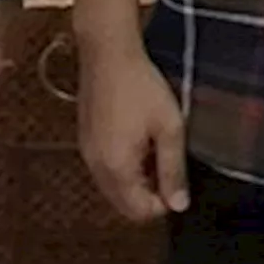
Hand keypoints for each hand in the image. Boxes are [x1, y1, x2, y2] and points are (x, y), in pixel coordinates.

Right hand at [78, 47, 188, 223]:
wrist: (108, 52)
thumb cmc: (140, 85)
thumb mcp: (169, 126)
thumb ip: (174, 169)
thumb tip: (179, 205)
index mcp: (117, 168)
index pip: (140, 212)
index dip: (164, 202)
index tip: (177, 179)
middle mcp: (96, 166)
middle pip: (124, 204)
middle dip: (148, 194)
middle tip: (167, 164)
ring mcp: (87, 153)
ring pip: (114, 187)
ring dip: (135, 180)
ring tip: (154, 148)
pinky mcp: (85, 139)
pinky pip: (104, 168)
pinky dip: (122, 165)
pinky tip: (136, 138)